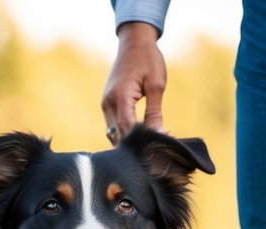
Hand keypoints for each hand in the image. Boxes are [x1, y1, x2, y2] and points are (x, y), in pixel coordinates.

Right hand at [101, 22, 166, 142]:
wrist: (134, 42)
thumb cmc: (147, 59)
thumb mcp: (156, 85)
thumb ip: (155, 113)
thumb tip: (159, 134)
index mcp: (120, 98)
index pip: (128, 130)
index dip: (143, 141)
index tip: (160, 146)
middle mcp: (108, 103)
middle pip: (119, 136)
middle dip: (136, 145)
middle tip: (157, 149)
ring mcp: (105, 104)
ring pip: (114, 134)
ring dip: (130, 141)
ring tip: (150, 144)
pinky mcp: (107, 104)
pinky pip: (114, 126)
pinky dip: (126, 133)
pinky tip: (141, 135)